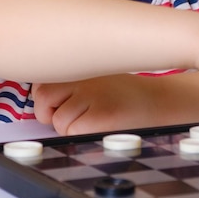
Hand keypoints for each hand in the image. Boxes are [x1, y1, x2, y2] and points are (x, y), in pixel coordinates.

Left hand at [32, 75, 160, 134]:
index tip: (62, 100)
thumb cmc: (123, 93)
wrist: (158, 101)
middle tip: (74, 113)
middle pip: (43, 97)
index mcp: (80, 62)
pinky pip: (71, 132)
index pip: (42, 80)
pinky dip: (80, 135)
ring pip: (57, 120)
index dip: (49, 96)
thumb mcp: (93, 75)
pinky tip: (100, 125)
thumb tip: (40, 100)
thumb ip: (67, 81)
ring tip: (94, 119)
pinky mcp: (102, 115)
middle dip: (50, 112)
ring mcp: (93, 94)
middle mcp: (85, 74)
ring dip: (69, 127)